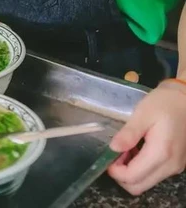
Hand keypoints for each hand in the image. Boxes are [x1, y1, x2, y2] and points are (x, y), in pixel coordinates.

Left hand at [108, 80, 185, 194]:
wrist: (185, 100)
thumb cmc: (164, 104)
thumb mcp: (142, 114)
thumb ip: (128, 133)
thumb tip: (113, 149)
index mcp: (161, 153)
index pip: (132, 177)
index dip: (115, 171)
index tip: (108, 156)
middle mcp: (170, 165)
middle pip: (138, 186)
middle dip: (121, 174)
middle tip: (116, 154)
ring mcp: (174, 167)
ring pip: (145, 183)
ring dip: (130, 172)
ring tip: (126, 149)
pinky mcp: (175, 164)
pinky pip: (153, 175)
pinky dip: (140, 168)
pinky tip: (136, 150)